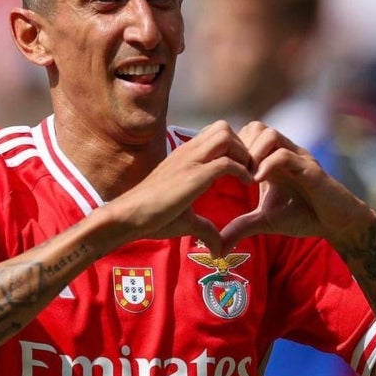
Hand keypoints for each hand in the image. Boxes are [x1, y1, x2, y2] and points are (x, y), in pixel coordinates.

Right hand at [108, 121, 252, 254]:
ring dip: (243, 153)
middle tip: (248, 168)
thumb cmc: (150, 217)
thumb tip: (218, 249)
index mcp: (184, 156)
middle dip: (242, 144)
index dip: (233, 146)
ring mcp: (190, 161)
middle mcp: (187, 152)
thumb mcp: (185, 220)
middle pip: (223, 127)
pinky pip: (227, 163)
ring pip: (226, 136)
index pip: (214, 133)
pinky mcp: (193, 176)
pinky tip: (245, 185)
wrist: (127, 216)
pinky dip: (242, 171)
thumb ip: (205, 228)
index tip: (242, 167)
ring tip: (247, 174)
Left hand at [219, 121, 373, 253]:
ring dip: (253, 152)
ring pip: (269, 134)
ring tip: (247, 176)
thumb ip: (242, 227)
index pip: (245, 135)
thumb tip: (219, 247)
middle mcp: (283, 154)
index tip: (222, 171)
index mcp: (269, 160)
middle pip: (255, 127)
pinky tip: (258, 181)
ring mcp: (297, 158)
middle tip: (234, 172)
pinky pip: (286, 155)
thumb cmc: (302, 216)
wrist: (336, 223)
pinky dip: (268, 164)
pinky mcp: (310, 169)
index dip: (231, 149)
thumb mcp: (265, 221)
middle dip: (240, 147)